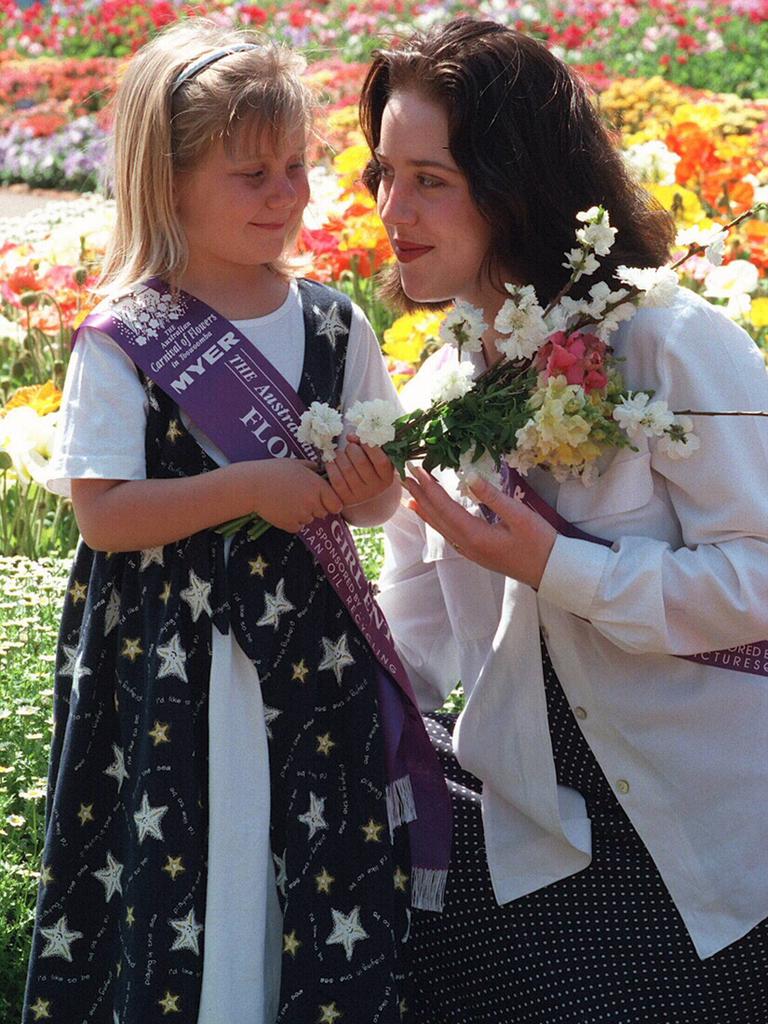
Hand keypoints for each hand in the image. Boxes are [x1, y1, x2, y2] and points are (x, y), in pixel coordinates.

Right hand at [241, 459, 342, 532]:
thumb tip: (321, 469)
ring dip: (303, 514)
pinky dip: (291, 521)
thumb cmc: (273, 471)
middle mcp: (312, 502)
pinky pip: (297, 526)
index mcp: (317, 486)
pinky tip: (282, 509)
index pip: (337, 504)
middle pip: (323, 513)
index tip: (324, 500)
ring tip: (288, 501)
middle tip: (301, 498)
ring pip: (309, 520)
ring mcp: (301, 515)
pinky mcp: (289, 524)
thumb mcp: (296, 464)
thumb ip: (312, 468)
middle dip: (316, 508)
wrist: (252, 485)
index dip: (331, 503)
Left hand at [325, 436, 395, 509]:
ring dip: (340, 456)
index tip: (362, 441)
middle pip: (361, 462)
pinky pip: (336, 479)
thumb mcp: (373, 457)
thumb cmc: (367, 467)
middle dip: (352, 449)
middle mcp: (375, 489)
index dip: (369, 446)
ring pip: (347, 468)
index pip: (381, 460)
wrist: (358, 490)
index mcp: (387, 477)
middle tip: (349, 448)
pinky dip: (331, 466)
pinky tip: (332, 463)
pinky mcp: (345, 499)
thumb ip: (366, 444)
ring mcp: (360, 495)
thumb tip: (350, 436)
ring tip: (340, 454)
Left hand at [403, 466, 556, 588]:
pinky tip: (435, 517)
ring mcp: (471, 552)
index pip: (445, 508)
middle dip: (421, 497)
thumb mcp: (520, 516)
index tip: (416, 470)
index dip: (429, 488)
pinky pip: (450, 535)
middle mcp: (467, 546)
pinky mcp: (477, 554)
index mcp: (475, 536)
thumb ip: (493, 497)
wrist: (552, 572)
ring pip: (442, 528)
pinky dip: (438, 522)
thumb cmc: (540, 543)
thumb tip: (470, 476)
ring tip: (412, 497)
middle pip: (437, 518)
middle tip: (404, 478)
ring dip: (426, 510)